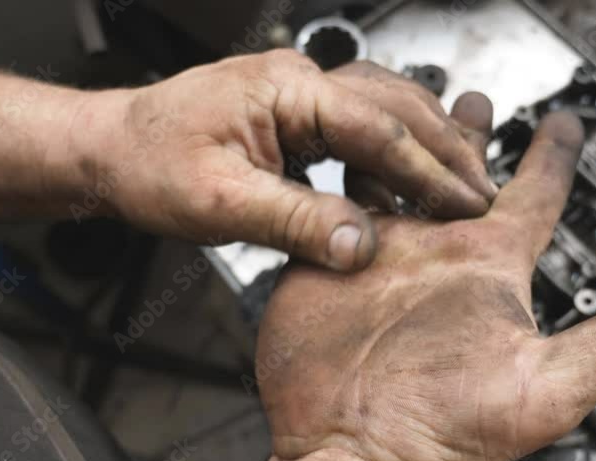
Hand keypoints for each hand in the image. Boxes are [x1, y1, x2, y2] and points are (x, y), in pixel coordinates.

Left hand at [69, 51, 496, 270]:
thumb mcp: (219, 203)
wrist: (110, 149)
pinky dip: (396, 151)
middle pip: (398, 107)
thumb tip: (362, 245)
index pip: (379, 129)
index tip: (468, 206)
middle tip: (485, 194)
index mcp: (286, 89)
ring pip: (387, 109)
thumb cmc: (149, 164)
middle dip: (446, 152)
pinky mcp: (296, 113)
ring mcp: (300, 93)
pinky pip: (362, 124)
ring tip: (465, 184)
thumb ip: (295, 221)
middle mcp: (300, 81)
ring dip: (428, 146)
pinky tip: (411, 178)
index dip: (429, 173)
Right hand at [224, 110, 595, 460]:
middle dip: (466, 132)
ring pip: (395, 172)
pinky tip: (346, 145)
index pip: (532, 195)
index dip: (552, 156)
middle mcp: (440, 254)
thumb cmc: (451, 434)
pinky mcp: (328, 261)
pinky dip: (341, 167)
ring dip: (402, 138)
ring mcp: (383, 255)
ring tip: (407, 107)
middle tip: (473, 100)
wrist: (362, 460)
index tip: (566, 124)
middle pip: (458, 172)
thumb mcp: (552, 386)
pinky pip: (334, 198)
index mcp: (491, 267)